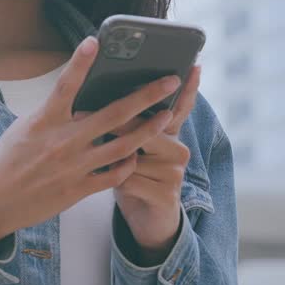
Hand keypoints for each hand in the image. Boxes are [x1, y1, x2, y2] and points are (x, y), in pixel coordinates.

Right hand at [0, 36, 181, 247]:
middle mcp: (63, 141)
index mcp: (44, 121)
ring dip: (149, 129)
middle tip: (170, 82)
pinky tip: (135, 155)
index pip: (65, 85)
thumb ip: (54, 116)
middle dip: (146, 95)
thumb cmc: (5, 161)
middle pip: (113, 114)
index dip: (80, 61)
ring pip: (123, 145)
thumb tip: (83, 103)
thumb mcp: (24, 129)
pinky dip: (128, 163)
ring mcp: (74, 166)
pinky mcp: (78, 189)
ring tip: (166, 117)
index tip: (95, 41)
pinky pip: (114, 175)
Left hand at [108, 64, 202, 263]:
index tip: (193, 66)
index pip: (179, 107)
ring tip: (97, 159)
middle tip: (91, 115)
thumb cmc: (133, 175)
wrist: (145, 219)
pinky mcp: (166, 195)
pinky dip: (113, 181)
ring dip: (111, 157)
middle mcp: (178, 150)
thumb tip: (107, 97)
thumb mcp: (133, 148)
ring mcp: (175, 173)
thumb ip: (129, 125)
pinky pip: (129, 179)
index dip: (188, 88)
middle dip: (120, 123)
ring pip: (133, 155)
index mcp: (169, 135)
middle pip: (148, 128)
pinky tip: (110, 183)